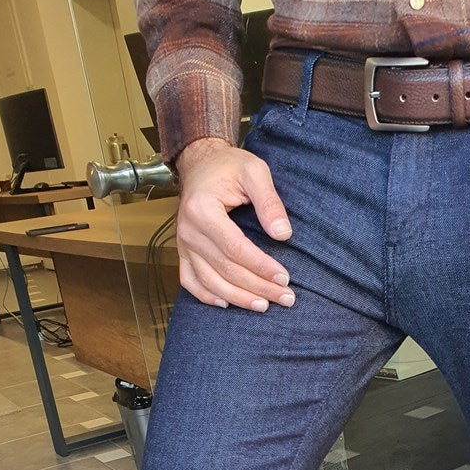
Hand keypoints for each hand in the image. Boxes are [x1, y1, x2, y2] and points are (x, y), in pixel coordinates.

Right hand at [174, 136, 296, 310]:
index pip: (235, 249)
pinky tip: (226, 304)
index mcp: (202, 210)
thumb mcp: (254, 171)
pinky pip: (190, 281)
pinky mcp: (183, 251)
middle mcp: (189, 231)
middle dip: (258, 288)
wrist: (200, 163)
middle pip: (225, 270)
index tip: (285, 278)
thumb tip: (283, 234)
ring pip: (209, 281)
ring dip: (237, 299)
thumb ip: (269, 200)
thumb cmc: (229, 166)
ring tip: (264, 306)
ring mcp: (183, 244)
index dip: (261, 267)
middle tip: (285, 298)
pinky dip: (207, 296)